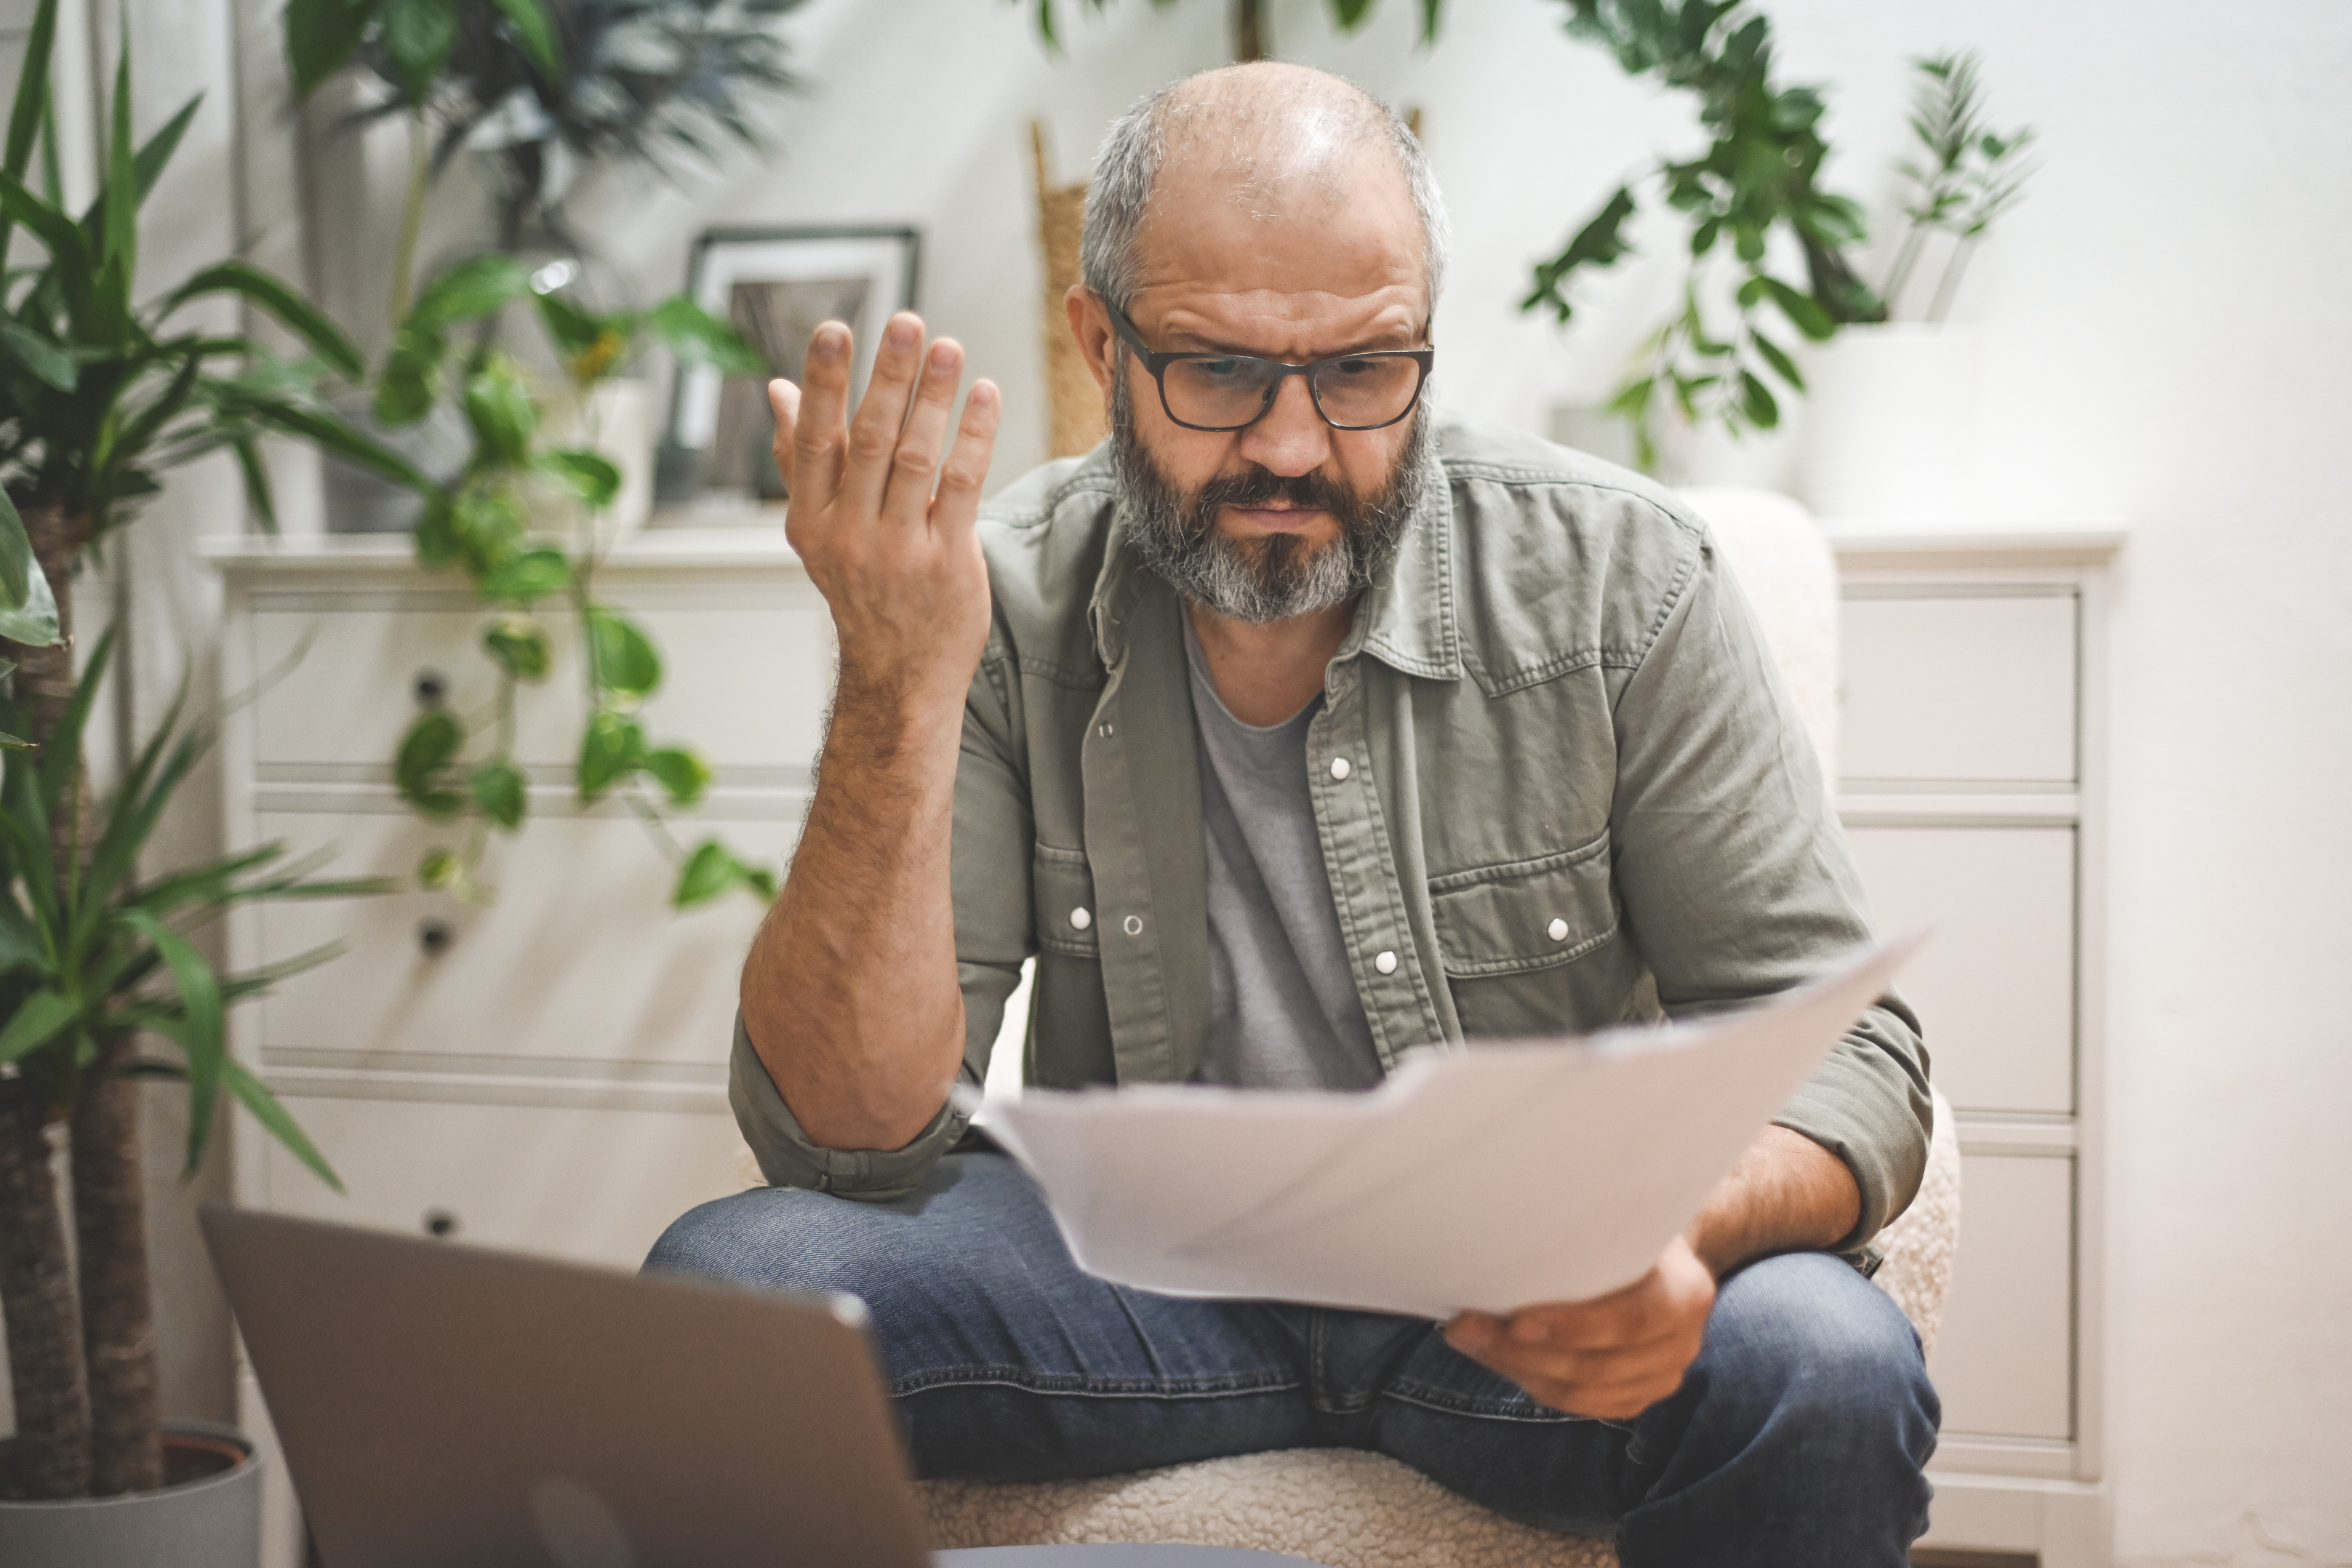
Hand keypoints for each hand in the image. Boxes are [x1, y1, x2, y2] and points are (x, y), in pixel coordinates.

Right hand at [771, 312, 1001, 709]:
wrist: (900, 674)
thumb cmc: (863, 592)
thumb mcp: (819, 532)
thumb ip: (800, 461)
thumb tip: (778, 391)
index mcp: (810, 519)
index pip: (813, 439)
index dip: (823, 382)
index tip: (835, 329)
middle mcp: (848, 533)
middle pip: (865, 439)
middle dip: (887, 376)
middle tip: (906, 322)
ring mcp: (897, 549)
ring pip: (913, 457)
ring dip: (933, 397)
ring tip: (949, 347)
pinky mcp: (946, 561)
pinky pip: (960, 486)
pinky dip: (973, 436)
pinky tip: (984, 396)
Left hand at [1442, 1236, 1716, 1419]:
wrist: (1666, 1256)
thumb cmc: (1632, 1228)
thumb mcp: (1625, 1218)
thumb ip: (1590, 1230)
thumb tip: (1509, 1224)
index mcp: (1687, 1294)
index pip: (1630, 1322)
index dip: (1571, 1326)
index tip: (1514, 1321)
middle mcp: (1681, 1345)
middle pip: (1595, 1367)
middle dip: (1521, 1352)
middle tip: (1464, 1328)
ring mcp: (1662, 1378)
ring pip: (1580, 1393)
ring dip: (1517, 1369)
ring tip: (1469, 1340)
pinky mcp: (1637, 1397)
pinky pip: (1581, 1406)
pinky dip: (1534, 1384)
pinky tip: (1498, 1359)